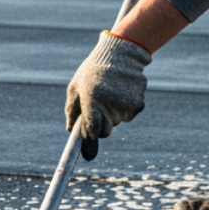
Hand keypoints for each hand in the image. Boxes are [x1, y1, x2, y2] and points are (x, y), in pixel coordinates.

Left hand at [65, 33, 151, 149]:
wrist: (121, 54)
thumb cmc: (93, 71)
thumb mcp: (75, 87)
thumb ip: (72, 110)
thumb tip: (71, 131)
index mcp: (92, 100)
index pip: (91, 130)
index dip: (89, 143)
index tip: (88, 155)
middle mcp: (110, 105)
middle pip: (106, 131)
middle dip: (101, 123)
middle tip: (99, 105)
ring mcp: (126, 106)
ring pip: (117, 122)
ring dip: (113, 113)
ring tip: (111, 92)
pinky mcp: (138, 105)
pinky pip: (128, 115)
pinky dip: (124, 107)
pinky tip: (122, 91)